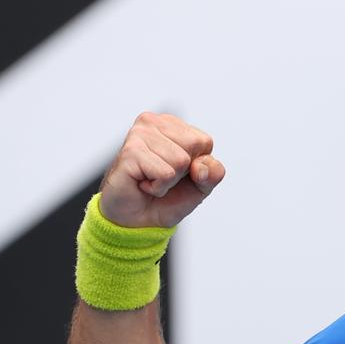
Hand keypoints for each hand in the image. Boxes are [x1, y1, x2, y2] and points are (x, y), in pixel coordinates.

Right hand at [99, 112, 225, 227]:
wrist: (136, 220)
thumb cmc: (166, 198)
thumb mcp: (202, 185)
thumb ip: (214, 172)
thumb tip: (201, 166)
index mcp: (172, 125)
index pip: (205, 142)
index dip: (196, 166)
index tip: (177, 172)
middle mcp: (153, 123)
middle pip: (194, 148)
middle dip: (183, 172)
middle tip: (161, 176)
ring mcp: (139, 134)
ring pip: (180, 161)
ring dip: (168, 181)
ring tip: (151, 180)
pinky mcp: (130, 151)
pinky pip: (165, 173)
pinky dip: (158, 187)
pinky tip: (143, 184)